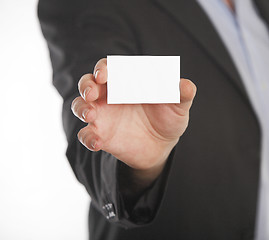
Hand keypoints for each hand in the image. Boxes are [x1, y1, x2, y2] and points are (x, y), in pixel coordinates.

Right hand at [71, 58, 195, 173]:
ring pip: (80, 106)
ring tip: (90, 115)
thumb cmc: (169, 118)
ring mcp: (103, 116)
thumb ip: (182, 95)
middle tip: (91, 93)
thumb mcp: (178, 106)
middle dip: (86, 85)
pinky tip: (97, 142)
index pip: (110, 68)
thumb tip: (186, 86)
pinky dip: (87, 138)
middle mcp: (110, 96)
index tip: (104, 74)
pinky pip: (86, 135)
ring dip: (81, 108)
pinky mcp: (101, 135)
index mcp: (127, 82)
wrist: (163, 145)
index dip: (104, 68)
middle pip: (88, 84)